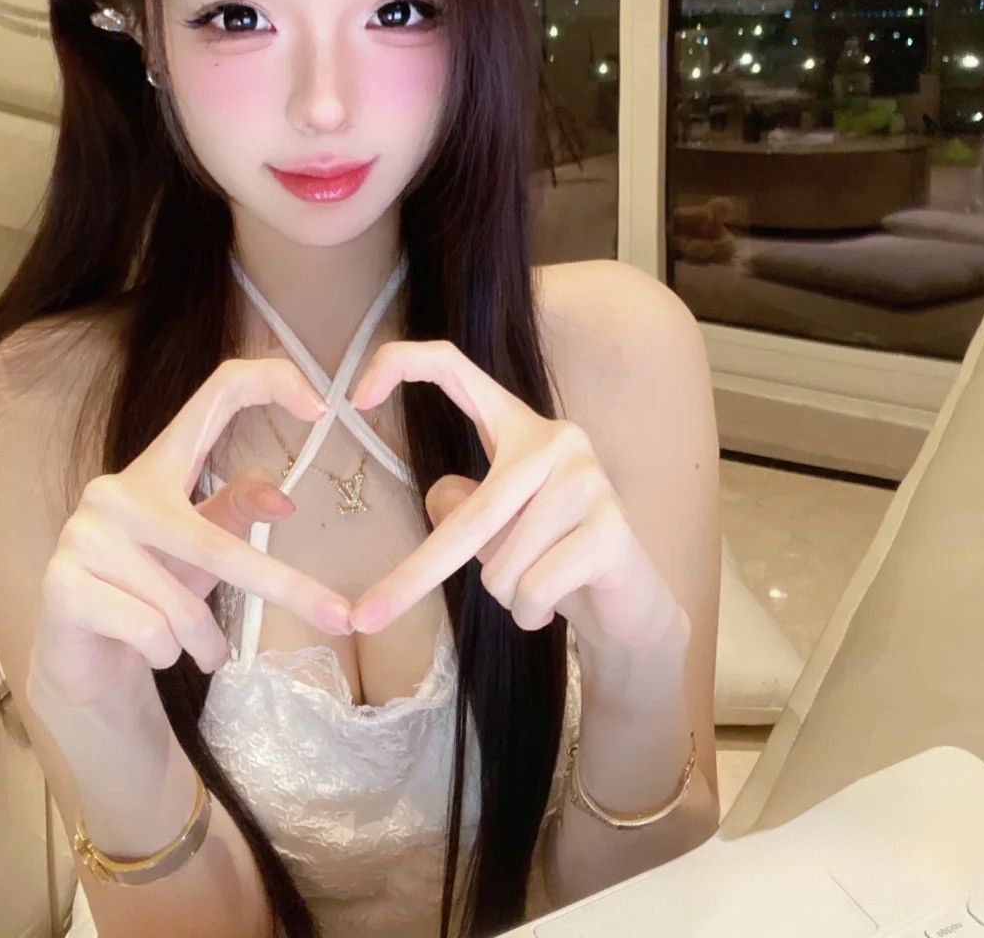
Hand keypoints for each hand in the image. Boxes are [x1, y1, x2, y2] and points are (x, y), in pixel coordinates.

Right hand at [26, 359, 353, 716]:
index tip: (323, 408)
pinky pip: (152, 632)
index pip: (217, 392)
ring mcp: (83, 534)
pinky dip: (166, 655)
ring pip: (182, 607)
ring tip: (194, 647)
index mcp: (158, 465)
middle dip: (283, 587)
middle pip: (218, 540)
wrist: (82, 654)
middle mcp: (115, 489)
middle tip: (339, 618)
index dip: (270, 382)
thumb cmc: (151, 588)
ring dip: (204, 641)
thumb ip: (236, 512)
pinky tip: (147, 651)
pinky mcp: (62, 585)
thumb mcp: (201, 546)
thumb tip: (284, 500)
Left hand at [346, 341, 682, 653]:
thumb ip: (462, 504)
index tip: (352, 398)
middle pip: (469, 514)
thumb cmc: (552, 555)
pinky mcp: (611, 530)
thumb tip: (438, 499)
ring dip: (507, 595)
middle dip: (415, 576)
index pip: (453, 366)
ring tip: (537, 585)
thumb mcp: (496, 525)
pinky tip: (555, 605)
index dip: (400, 366)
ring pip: (500, 565)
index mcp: (519, 425)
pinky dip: (531, 613)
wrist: (630, 603)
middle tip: (364, 617)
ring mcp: (589, 481)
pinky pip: (532, 589)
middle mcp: (557, 439)